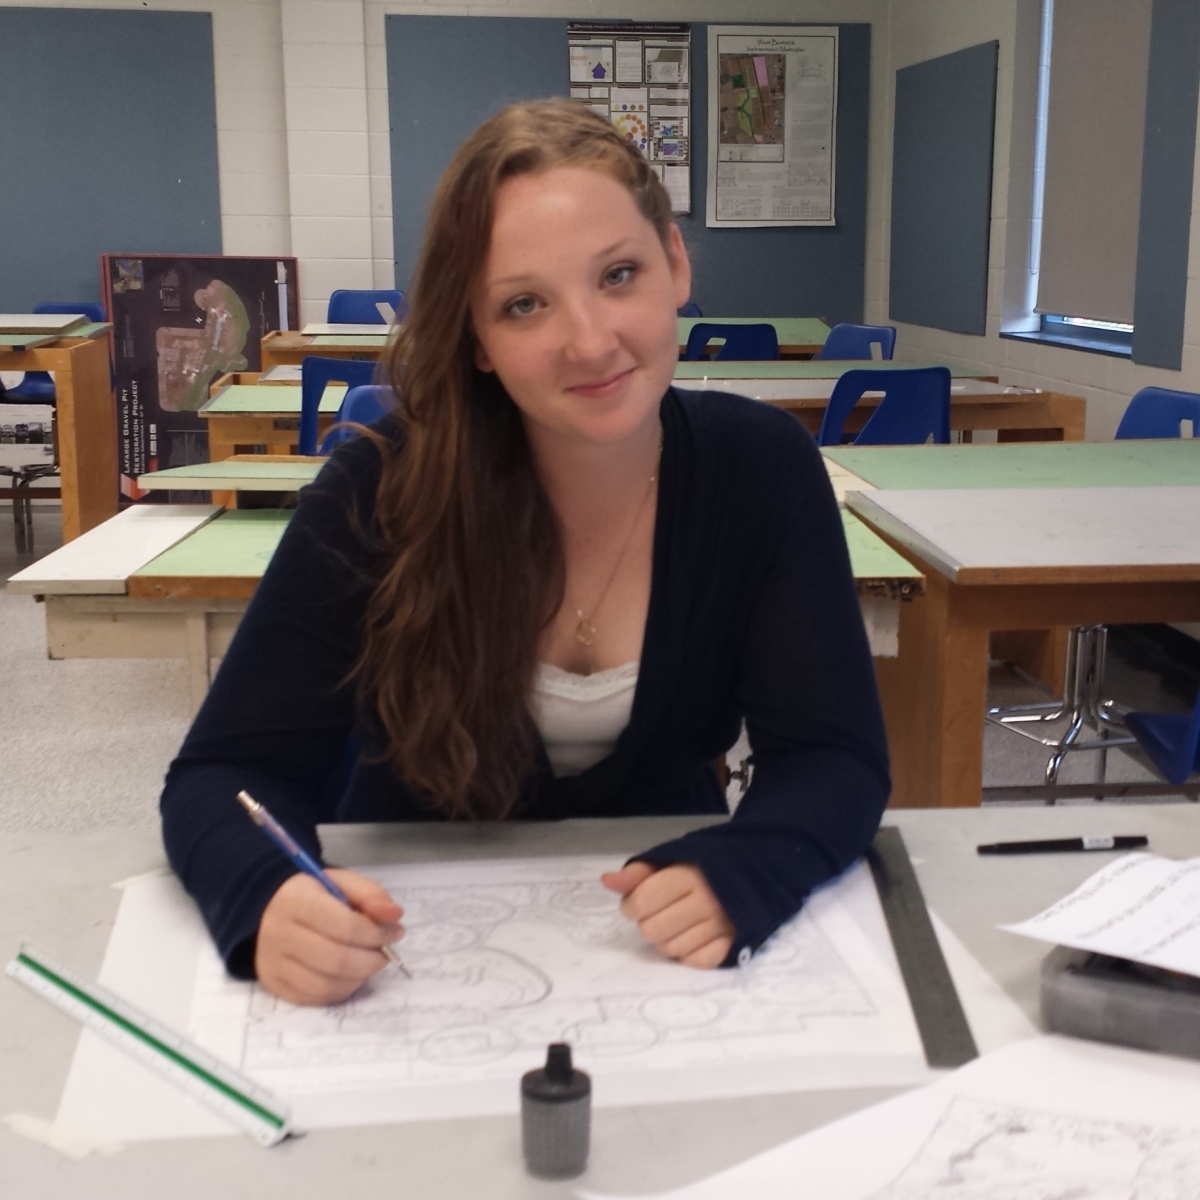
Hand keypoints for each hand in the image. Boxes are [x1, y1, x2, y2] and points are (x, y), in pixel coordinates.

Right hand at [255, 868, 404, 1005]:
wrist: (267, 908)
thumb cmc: (312, 894)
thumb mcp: (342, 882)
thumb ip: (371, 894)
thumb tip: (395, 916)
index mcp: (297, 902)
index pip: (345, 927)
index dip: (377, 934)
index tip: (395, 932)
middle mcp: (280, 935)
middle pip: (336, 960)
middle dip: (371, 960)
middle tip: (384, 953)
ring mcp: (273, 964)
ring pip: (326, 985)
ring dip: (358, 978)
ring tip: (368, 963)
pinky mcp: (274, 984)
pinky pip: (314, 998)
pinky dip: (341, 990)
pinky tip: (350, 975)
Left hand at [600, 862, 733, 968]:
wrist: (752, 873)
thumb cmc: (703, 867)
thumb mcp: (670, 860)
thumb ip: (638, 873)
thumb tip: (607, 881)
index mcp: (688, 876)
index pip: (642, 902)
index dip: (631, 905)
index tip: (638, 901)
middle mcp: (706, 901)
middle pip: (653, 930)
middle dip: (648, 923)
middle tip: (659, 913)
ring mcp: (721, 926)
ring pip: (671, 950)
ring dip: (667, 940)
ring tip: (677, 923)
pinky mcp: (732, 944)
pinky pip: (696, 962)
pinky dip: (688, 954)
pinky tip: (692, 937)